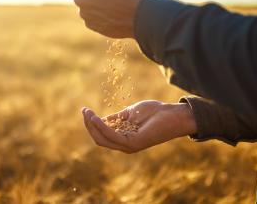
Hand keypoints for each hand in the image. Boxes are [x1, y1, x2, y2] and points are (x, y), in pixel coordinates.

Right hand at [81, 100, 196, 153]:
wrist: (172, 114)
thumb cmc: (154, 112)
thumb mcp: (129, 113)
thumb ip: (116, 118)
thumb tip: (99, 118)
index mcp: (123, 138)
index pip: (101, 135)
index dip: (91, 123)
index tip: (84, 110)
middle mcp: (124, 145)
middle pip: (99, 138)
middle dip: (88, 125)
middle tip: (84, 111)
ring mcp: (129, 146)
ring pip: (103, 139)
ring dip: (93, 126)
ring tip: (88, 113)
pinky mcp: (133, 143)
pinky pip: (112, 136)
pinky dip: (102, 127)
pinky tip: (97, 117)